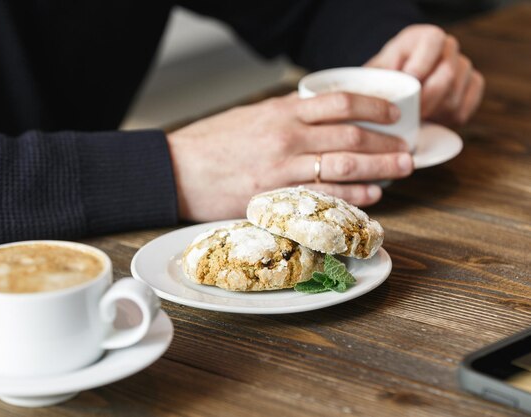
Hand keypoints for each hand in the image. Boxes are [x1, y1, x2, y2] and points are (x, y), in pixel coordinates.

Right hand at [167, 92, 412, 220]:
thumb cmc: (211, 142)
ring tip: (400, 170)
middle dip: (385, 142)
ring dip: (378, 168)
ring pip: (342, 166)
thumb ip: (287, 115)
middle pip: (350, 136)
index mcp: (282, 111)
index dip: (373, 105)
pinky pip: (322, 196)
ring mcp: (282, 168)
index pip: (339, 102)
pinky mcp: (274, 196)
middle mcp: (286, 136)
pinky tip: (371, 195)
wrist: (176, 169)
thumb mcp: (251, 116)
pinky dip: (351, 195)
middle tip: (407, 149)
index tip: (392, 112)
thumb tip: (320, 115)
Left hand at [366, 24, 484, 125]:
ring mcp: (464, 67)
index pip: (434, 40)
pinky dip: (445, 119)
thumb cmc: (383, 79)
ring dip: (433, 112)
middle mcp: (448, 48)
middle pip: (449, 72)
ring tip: (416, 117)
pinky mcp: (472, 87)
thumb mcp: (375, 74)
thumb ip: (378, 78)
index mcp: (424, 38)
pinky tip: (431, 119)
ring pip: (455, 95)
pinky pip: (465, 108)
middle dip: (427, 98)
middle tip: (410, 112)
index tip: (410, 80)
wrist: (397, 89)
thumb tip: (382, 95)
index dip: (423, 62)